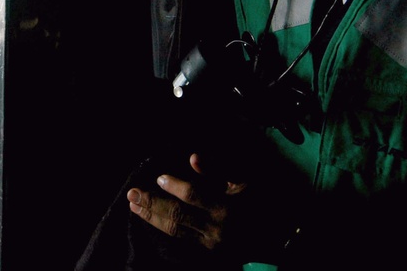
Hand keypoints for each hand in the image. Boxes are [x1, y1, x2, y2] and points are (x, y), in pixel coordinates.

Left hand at [126, 152, 246, 251]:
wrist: (273, 235)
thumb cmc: (255, 199)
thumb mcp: (241, 179)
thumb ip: (216, 169)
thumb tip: (192, 157)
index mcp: (226, 206)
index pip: (194, 195)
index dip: (175, 186)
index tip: (159, 177)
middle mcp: (216, 227)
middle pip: (179, 215)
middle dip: (153, 204)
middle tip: (132, 193)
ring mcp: (211, 242)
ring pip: (175, 230)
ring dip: (152, 217)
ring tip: (134, 206)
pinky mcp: (207, 251)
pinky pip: (180, 239)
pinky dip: (162, 228)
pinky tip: (149, 218)